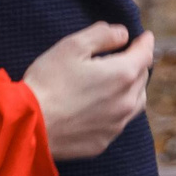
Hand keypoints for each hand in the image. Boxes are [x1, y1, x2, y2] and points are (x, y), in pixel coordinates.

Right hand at [21, 24, 153, 161]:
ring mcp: (116, 125)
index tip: (146, 36)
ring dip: (132, 89)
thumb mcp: (72, 46)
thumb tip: (123, 34)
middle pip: (142, 79)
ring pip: (136, 103)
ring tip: (121, 82)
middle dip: (137, 65)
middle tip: (128, 56)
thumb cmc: (48, 81)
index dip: (146, 43)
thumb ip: (102, 35)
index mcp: (122, 75)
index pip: (145, 55)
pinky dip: (117, 110)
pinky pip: (118, 122)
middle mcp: (126, 102)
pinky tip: (102, 107)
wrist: (30, 124)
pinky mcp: (103, 141)